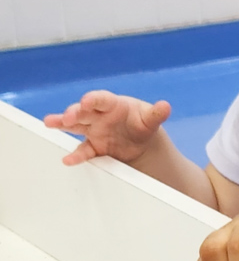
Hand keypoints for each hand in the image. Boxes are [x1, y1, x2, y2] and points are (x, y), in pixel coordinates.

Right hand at [44, 90, 170, 165]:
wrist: (141, 141)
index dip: (93, 100)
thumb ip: (156, 114)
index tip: (86, 101)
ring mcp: (94, 130)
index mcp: (113, 105)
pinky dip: (76, 155)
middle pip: (84, 112)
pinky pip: (83, 150)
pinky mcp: (93, 146)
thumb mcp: (150, 119)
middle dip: (75, 112)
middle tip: (68, 117)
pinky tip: (68, 160)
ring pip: (76, 126)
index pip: (101, 100)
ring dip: (63, 124)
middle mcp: (99, 116)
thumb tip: (166, 106)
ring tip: (49, 123)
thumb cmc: (142, 123)